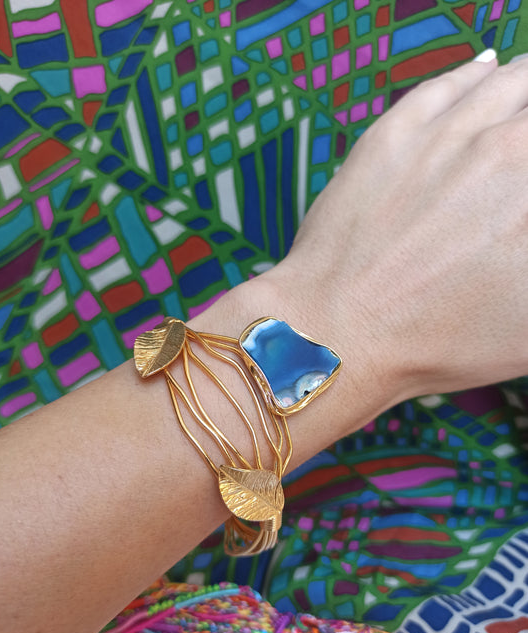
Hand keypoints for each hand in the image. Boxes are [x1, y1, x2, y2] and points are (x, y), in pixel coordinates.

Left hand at [263, 54, 527, 404]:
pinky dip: (479, 75)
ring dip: (526, 89)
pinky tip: (488, 73)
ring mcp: (447, 135)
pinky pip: (450, 84)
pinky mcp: (396, 132)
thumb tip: (523, 227)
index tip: (521, 201)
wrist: (340, 334)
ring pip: (511, 83)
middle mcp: (505, 152)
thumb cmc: (436, 343)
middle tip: (518, 158)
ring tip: (526, 98)